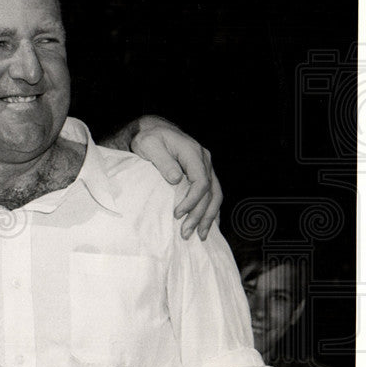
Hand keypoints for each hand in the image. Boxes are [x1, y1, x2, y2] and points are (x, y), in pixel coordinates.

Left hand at [128, 116, 221, 239]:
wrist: (154, 130)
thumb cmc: (149, 138)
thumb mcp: (150, 145)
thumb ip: (163, 161)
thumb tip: (176, 179)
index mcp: (193, 153)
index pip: (201, 182)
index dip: (192, 201)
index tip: (177, 215)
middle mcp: (205, 160)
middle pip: (210, 192)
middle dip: (199, 215)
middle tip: (186, 233)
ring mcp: (206, 167)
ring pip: (215, 195)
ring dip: (209, 217)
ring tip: (201, 236)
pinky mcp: (203, 174)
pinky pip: (213, 194)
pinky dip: (211, 211)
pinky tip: (208, 225)